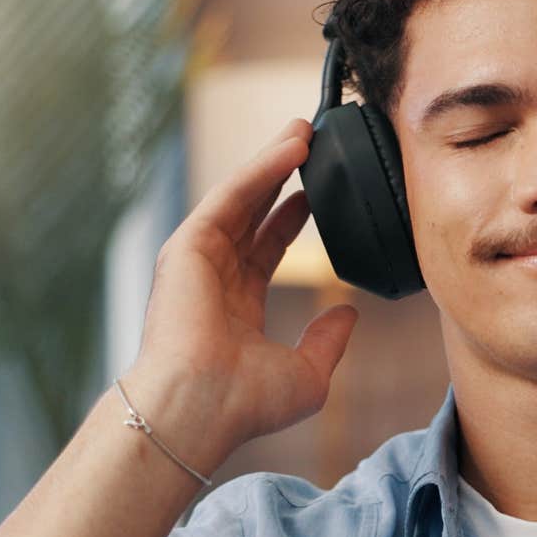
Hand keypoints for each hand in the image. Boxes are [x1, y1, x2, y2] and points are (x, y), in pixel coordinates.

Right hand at [124, 117, 357, 465]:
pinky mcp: (187, 246)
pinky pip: (230, 196)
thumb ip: (328, 340)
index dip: (291, 218)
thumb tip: (348, 313)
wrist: (201, 407)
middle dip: (280, 176)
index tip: (316, 193)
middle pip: (251, 213)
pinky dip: (260, 169)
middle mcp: (213, 279)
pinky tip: (289, 147)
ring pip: (241, 197)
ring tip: (304, 130)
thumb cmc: (244, 403)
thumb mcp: (306, 374)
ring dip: (272, 160)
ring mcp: (197, 260)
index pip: (266, 250)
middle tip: (310, 144)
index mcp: (236, 308)